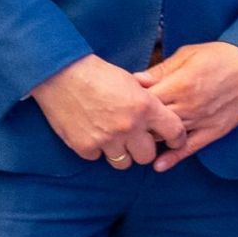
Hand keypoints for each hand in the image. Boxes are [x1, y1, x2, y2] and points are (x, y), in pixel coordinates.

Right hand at [33, 54, 186, 169]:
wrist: (61, 74)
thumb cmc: (97, 74)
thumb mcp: (132, 82)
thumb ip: (148, 103)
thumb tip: (161, 118)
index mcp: (146, 107)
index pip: (174, 132)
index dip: (176, 138)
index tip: (173, 140)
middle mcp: (129, 127)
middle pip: (147, 156)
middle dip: (142, 149)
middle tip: (135, 140)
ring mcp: (106, 139)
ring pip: (123, 163)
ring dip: (120, 153)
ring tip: (112, 139)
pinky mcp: (85, 146)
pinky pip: (97, 158)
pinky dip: (95, 149)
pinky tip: (91, 134)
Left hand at [139, 41, 237, 170]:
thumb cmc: (221, 55)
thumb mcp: (187, 54)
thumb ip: (161, 70)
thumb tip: (136, 80)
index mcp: (178, 85)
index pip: (143, 101)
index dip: (129, 101)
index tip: (122, 101)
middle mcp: (187, 106)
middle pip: (151, 122)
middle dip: (137, 123)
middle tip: (126, 123)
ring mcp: (201, 121)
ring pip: (167, 137)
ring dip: (151, 140)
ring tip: (136, 141)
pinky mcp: (214, 131)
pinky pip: (191, 148)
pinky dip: (174, 158)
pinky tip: (159, 165)